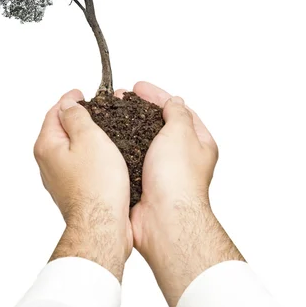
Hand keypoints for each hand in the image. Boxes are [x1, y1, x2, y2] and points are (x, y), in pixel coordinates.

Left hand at [33, 88, 132, 280]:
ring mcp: (60, 178)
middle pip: (60, 130)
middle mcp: (48, 163)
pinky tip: (105, 157)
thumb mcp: (89, 137)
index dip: (70, 100)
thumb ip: (76, 116)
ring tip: (103, 130)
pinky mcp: (73, 190)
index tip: (81, 93)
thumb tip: (68, 104)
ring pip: (71, 148)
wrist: (102, 224)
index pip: (55, 112)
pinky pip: (79, 165)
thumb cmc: (97, 185)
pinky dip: (90, 155)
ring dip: (85, 137)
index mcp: (47, 145)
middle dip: (77, 117)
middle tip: (95, 109)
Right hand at [128, 81, 244, 306]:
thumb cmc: (177, 179)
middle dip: (138, 109)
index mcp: (198, 143)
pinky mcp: (143, 182)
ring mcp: (161, 171)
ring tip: (109, 114)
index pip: (177, 110)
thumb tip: (174, 102)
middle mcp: (181, 157)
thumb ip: (176, 113)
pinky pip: (130, 159)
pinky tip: (107, 140)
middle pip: (158, 124)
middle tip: (119, 98)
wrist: (164, 219)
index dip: (157, 96)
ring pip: (141, 141)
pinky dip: (119, 148)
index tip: (138, 87)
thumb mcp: (181, 133)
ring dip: (126, 126)